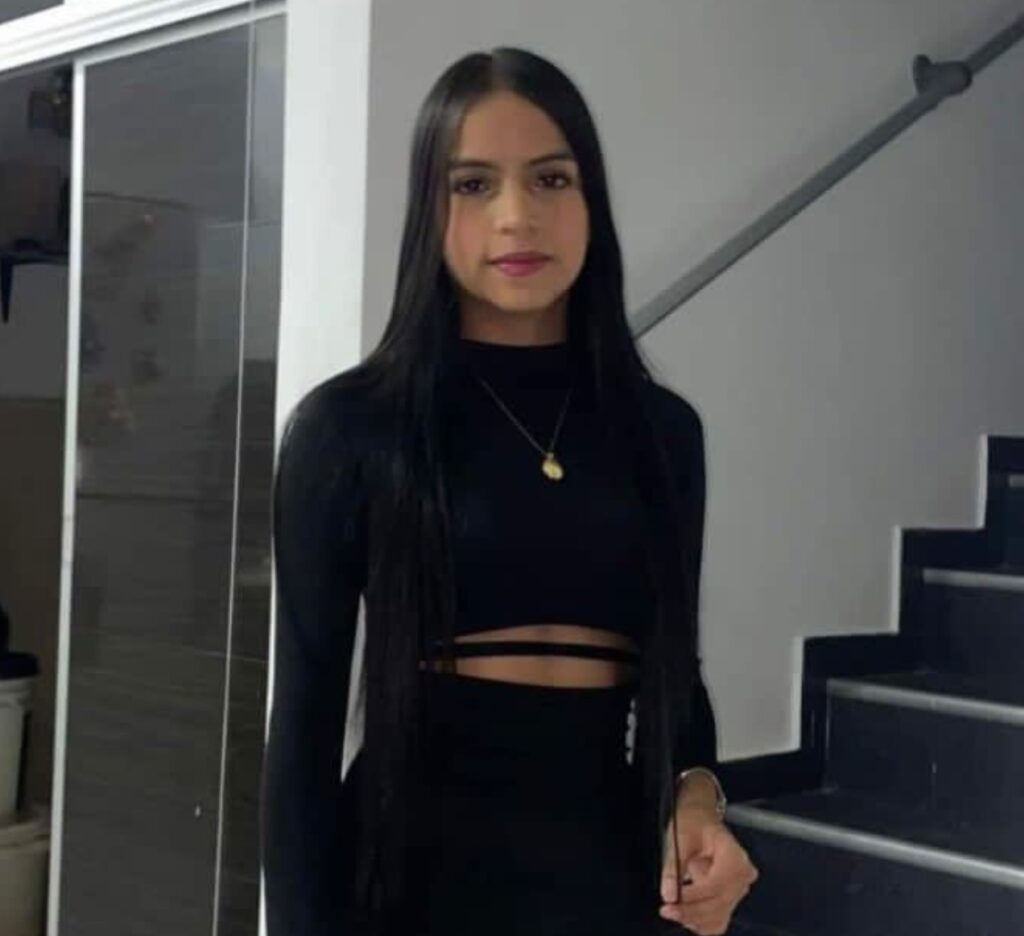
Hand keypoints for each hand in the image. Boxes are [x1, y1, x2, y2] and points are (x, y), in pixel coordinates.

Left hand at [658, 804, 758, 933]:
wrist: (700, 818)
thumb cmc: (694, 822)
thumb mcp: (680, 837)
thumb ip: (674, 866)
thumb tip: (669, 893)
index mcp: (735, 856)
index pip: (716, 884)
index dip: (694, 896)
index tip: (672, 900)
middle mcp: (742, 875)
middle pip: (719, 904)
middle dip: (691, 911)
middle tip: (667, 909)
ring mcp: (738, 889)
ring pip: (719, 916)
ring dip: (695, 918)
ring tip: (673, 911)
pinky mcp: (729, 898)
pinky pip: (718, 919)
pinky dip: (701, 921)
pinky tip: (685, 913)